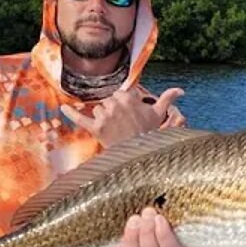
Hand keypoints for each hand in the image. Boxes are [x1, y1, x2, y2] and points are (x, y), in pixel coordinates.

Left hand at [61, 87, 184, 147]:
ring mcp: (105, 116)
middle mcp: (116, 104)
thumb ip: (168, 98)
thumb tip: (181, 90)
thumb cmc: (149, 134)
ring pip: (98, 109)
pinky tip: (63, 108)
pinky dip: (71, 113)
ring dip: (103, 117)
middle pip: (108, 100)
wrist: (140, 156)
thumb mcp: (160, 115)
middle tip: (124, 124)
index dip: (125, 103)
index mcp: (129, 97)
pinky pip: (80, 118)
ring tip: (115, 129)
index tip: (130, 114)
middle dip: (114, 110)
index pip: (121, 93)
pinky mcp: (95, 128)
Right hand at [105, 206, 210, 246]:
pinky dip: (163, 236)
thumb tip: (120, 206)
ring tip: (148, 214)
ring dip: (147, 235)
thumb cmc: (174, 219)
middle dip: (132, 239)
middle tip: (135, 218)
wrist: (208, 223)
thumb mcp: (151, 221)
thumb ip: (137, 222)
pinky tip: (160, 221)